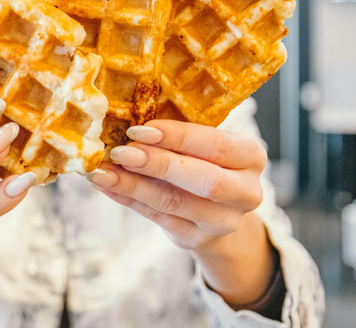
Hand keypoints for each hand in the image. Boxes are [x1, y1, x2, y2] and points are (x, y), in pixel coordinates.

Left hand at [88, 120, 276, 305]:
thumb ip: (177, 133)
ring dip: (134, 185)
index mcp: (252, 156)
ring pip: (175, 203)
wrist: (216, 209)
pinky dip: (129, 199)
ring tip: (103, 171)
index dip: (177, 137)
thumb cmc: (204, 161)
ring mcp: (224, 221)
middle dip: (158, 164)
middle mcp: (247, 192)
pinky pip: (158, 218)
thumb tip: (130, 115)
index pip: (216, 145)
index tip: (140, 129)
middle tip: (121, 151)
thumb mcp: (201, 142)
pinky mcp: (197, 239)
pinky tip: (108, 184)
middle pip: (204, 180)